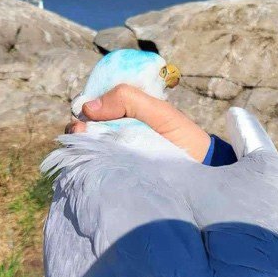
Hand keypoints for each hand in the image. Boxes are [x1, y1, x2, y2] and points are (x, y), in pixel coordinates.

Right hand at [67, 83, 211, 161]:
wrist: (199, 173)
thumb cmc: (183, 139)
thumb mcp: (159, 113)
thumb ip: (128, 100)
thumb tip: (88, 107)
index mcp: (125, 113)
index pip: (94, 107)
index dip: (86, 108)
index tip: (86, 114)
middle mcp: (115, 133)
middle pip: (84, 127)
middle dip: (79, 128)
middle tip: (81, 132)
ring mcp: (113, 156)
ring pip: (85, 148)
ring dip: (81, 146)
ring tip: (86, 147)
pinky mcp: (114, 176)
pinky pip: (93, 169)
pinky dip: (87, 165)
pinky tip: (89, 164)